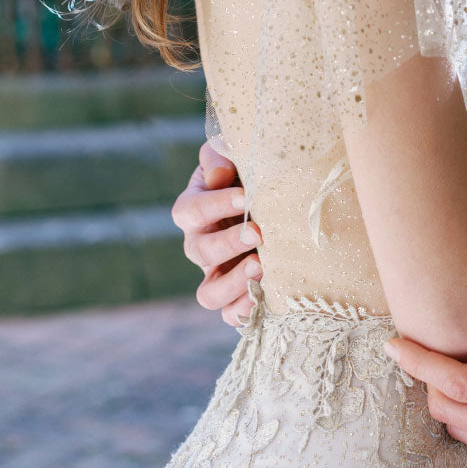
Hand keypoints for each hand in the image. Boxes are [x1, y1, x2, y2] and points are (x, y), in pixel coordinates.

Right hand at [171, 141, 261, 325]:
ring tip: (262, 266)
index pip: (190, 210)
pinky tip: (267, 294)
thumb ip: (219, 156)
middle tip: (259, 232)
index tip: (245, 197)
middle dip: (229, 243)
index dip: (215, 205)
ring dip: (234, 282)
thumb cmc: (249, 170)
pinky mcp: (236, 294)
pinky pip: (229, 314)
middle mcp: (199, 244)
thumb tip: (218, 177)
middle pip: (200, 252)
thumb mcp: (232, 153)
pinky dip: (244, 310)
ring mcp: (216, 273)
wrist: (275, 194)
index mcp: (193, 209)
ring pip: (208, 294)